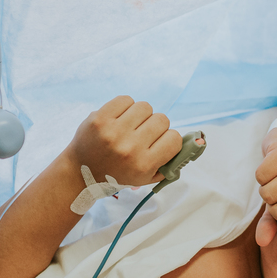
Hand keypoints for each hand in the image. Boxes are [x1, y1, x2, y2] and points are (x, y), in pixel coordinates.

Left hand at [65, 96, 181, 186]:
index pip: (174, 138)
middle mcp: (130, 148)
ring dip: (141, 115)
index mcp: (144, 165)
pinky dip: (126, 107)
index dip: (169, 139)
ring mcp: (113, 132)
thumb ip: (171, 163)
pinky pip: (126, 99)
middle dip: (156, 127)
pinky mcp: (100, 118)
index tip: (159, 144)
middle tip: (143, 135)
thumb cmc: (117, 175)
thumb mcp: (146, 178)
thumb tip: (197, 142)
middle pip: (162, 120)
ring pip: (146, 107)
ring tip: (131, 125)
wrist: (80, 172)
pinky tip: (120, 118)